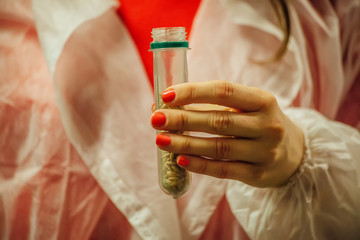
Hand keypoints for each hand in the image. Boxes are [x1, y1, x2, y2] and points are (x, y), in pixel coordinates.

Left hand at [151, 80, 303, 187]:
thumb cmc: (258, 123)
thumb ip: (213, 104)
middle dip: (182, 119)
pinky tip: (180, 160)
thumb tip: (168, 105)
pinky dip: (200, 165)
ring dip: (185, 144)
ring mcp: (265, 151)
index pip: (223, 91)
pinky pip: (224, 170)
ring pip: (218, 147)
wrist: (292, 153)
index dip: (193, 92)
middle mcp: (267, 125)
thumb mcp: (247, 107)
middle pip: (218, 121)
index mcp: (263, 100)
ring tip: (160, 140)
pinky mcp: (258, 174)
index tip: (166, 95)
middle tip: (156, 119)